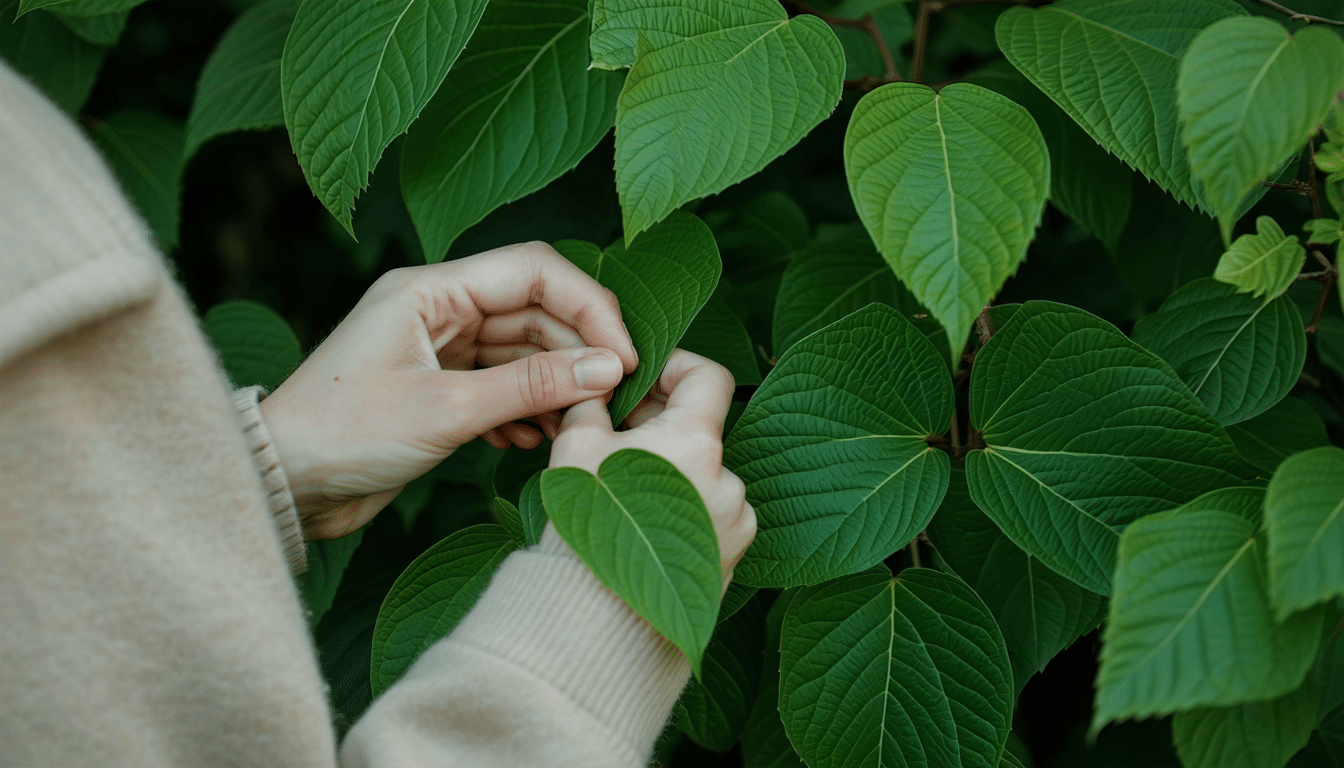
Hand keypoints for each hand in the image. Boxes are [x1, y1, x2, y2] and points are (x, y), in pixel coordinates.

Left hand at [260, 242, 637, 539]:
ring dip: (555, 387)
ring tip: (576, 426)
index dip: (589, 307)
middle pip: (535, 311)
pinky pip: (502, 385)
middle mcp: (437, 308)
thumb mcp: (446, 410)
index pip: (534, 270)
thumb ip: (531, 386)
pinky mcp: (439, 388)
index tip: (623, 355)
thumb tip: (608, 368)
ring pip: (522, 352)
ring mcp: (439, 348)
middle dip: (578, 352)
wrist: (282, 487)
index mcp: (430, 289)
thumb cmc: (342, 435)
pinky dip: (525, 409)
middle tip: (611, 397)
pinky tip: (533, 441)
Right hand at [545, 350, 756, 584]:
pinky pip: (709, 514)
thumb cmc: (586, 528)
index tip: (645, 376)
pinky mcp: (733, 555)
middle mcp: (728, 480)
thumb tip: (600, 380)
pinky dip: (682, 508)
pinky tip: (643, 525)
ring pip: (703, 475)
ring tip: (624, 490)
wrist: (599, 618)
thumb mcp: (575, 448)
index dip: (676, 366)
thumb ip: (593, 403)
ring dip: (669, 471)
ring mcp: (736, 521)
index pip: (708, 377)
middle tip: (616, 432)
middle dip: (660, 425)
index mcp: (696, 444)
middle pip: (700, 431)